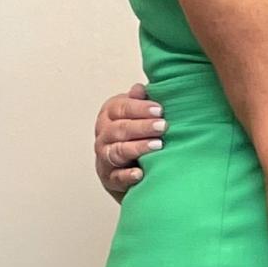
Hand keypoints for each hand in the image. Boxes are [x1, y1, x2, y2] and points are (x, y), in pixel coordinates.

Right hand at [95, 81, 164, 198]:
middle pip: (119, 129)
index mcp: (109, 115)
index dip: (139, 108)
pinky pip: (116, 177)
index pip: (119, 108)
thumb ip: (140, 101)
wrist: (128, 166)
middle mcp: (104, 135)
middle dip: (142, 127)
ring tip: (158, 146)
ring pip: (117, 151)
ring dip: (137, 148)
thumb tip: (140, 88)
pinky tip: (140, 173)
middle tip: (163, 126)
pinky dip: (127, 175)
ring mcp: (105, 157)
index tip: (159, 109)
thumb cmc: (137, 133)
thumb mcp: (139, 114)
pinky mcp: (110, 178)